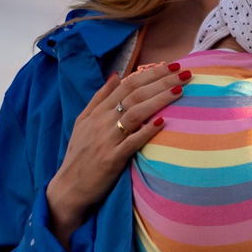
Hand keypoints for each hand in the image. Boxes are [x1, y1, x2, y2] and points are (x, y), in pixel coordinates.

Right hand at [46, 61, 189, 239]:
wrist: (68, 186)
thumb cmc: (80, 154)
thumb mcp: (83, 121)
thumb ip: (99, 98)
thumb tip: (115, 75)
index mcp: (97, 112)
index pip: (126, 85)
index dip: (149, 73)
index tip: (170, 65)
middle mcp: (101, 121)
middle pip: (134, 95)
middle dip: (160, 81)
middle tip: (183, 72)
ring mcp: (106, 140)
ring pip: (134, 113)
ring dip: (158, 100)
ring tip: (179, 89)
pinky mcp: (111, 159)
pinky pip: (131, 142)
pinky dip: (146, 131)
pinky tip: (162, 122)